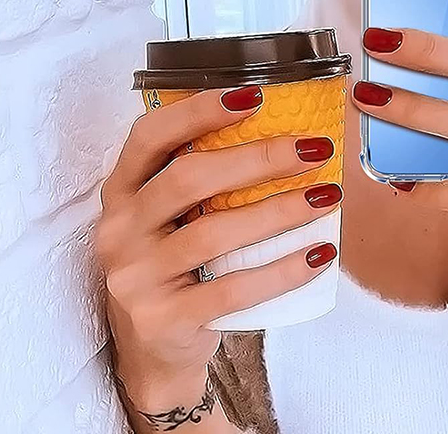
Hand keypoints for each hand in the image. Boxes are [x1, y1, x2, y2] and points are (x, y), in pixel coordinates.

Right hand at [95, 86, 341, 406]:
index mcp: (123, 190)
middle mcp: (120, 228)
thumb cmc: (178, 263)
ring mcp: (136, 277)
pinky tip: (320, 254)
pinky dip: (282, 271)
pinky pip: (232, 290)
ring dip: (279, 211)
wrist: (154, 352)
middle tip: (314, 149)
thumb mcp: (172, 216)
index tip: (256, 95)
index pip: (151, 135)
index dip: (199, 110)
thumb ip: (205, 176)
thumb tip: (287, 128)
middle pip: (188, 178)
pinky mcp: (163, 320)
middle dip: (258, 158)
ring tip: (327, 196)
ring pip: (212, 233)